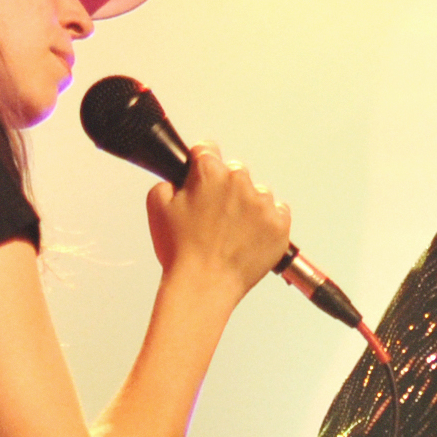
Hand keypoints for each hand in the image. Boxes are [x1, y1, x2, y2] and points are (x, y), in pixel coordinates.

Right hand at [145, 147, 291, 295]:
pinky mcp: (279, 225)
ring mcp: (262, 204)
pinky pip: (278, 212)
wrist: (204, 286)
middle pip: (234, 172)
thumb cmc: (181, 252)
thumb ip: (168, 182)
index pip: (207, 150)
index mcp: (209, 173)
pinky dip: (267, 223)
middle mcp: (239, 182)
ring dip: (247, 206)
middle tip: (214, 216)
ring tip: (231, 232)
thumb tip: (179, 180)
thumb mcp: (156, 207)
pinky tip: (249, 238)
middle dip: (225, 188)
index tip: (201, 179)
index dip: (200, 165)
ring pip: (257, 193)